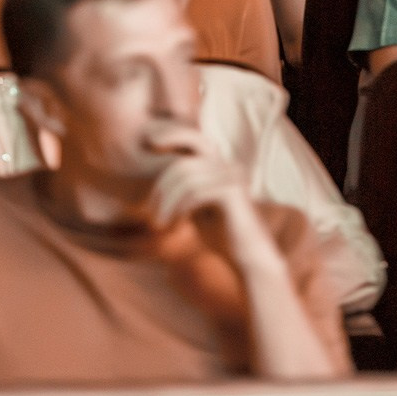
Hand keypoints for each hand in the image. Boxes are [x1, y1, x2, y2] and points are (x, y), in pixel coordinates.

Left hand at [145, 134, 278, 271]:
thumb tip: (159, 181)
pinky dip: (178, 209)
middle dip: (161, 185)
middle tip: (149, 212)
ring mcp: (231, 176)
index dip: (172, 136)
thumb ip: (186, 191)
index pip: (195, 139)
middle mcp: (228, 166)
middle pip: (184, 162)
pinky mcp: (231, 192)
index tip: (149, 142)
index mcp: (221, 166)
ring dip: (166, 202)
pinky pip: (195, 193)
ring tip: (159, 224)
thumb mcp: (198, 209)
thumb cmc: (221, 236)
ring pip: (187, 179)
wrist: (247, 259)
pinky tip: (174, 226)